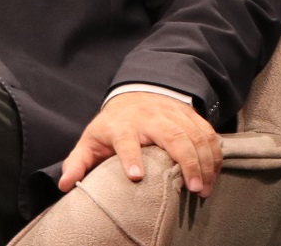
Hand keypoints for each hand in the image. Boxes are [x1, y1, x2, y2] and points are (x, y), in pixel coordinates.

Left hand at [57, 90, 222, 196]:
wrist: (135, 92)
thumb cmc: (112, 124)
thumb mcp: (90, 140)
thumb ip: (78, 162)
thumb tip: (66, 184)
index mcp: (122, 125)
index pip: (126, 139)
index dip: (130, 156)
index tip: (135, 177)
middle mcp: (150, 117)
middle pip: (172, 136)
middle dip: (186, 162)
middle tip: (193, 189)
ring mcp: (173, 114)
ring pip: (195, 135)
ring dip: (204, 161)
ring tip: (205, 188)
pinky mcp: (190, 115)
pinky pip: (207, 132)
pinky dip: (214, 153)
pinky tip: (214, 173)